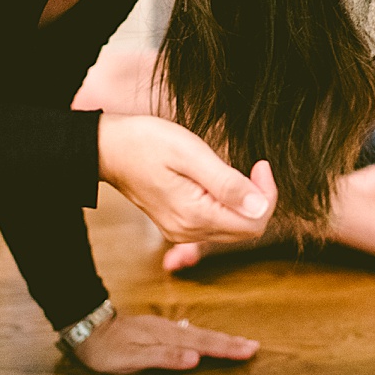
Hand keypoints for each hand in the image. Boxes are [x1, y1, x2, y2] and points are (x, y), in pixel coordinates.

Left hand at [72, 313, 259, 373]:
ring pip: (199, 333)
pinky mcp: (157, 331)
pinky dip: (204, 337)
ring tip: (239, 343)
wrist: (87, 328)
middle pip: (206, 336)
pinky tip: (206, 340)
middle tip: (254, 346)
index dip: (228, 348)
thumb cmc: (106, 348)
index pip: (204, 343)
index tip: (250, 350)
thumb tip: (195, 358)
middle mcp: (169, 330)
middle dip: (231, 342)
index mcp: (167, 336)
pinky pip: (189, 334)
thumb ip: (164, 357)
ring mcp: (163, 329)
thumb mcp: (132, 357)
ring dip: (220, 339)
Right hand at [98, 114, 276, 242]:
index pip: (254, 223)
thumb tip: (259, 206)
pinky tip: (218, 182)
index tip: (260, 165)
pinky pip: (217, 224)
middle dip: (258, 199)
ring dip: (244, 202)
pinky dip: (228, 205)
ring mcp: (182, 232)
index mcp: (195, 216)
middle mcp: (189, 232)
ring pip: (234, 228)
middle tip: (253, 166)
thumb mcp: (190, 154)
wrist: (108, 149)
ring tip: (230, 169)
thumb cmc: (146, 143)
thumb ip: (226, 183)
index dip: (266, 195)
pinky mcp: (179, 225)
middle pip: (247, 229)